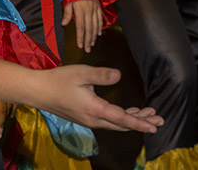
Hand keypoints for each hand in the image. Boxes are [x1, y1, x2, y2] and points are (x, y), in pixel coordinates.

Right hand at [33, 65, 162, 132]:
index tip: (155, 125)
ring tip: (147, 114)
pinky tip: (126, 112)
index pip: (122, 118)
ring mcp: (89, 121)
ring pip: (116, 124)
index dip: (140, 122)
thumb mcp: (80, 73)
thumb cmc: (58, 80)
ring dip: (132, 120)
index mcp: (95, 109)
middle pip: (122, 124)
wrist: (38, 92)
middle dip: (142, 121)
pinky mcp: (85, 118)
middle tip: (159, 119)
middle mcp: (94, 119)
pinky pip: (108, 122)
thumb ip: (101, 75)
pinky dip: (121, 118)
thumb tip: (119, 75)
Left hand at [62, 0, 102, 53]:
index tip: (80, 45)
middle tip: (87, 49)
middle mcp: (89, 10)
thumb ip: (67, 12)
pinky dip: (99, 27)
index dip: (80, 37)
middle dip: (88, 40)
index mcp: (80, 10)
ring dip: (94, 35)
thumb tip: (64, 24)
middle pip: (89, 28)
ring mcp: (95, 8)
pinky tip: (98, 33)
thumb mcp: (68, 0)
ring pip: (95, 25)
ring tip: (91, 43)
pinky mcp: (99, 6)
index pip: (80, 27)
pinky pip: (100, 18)